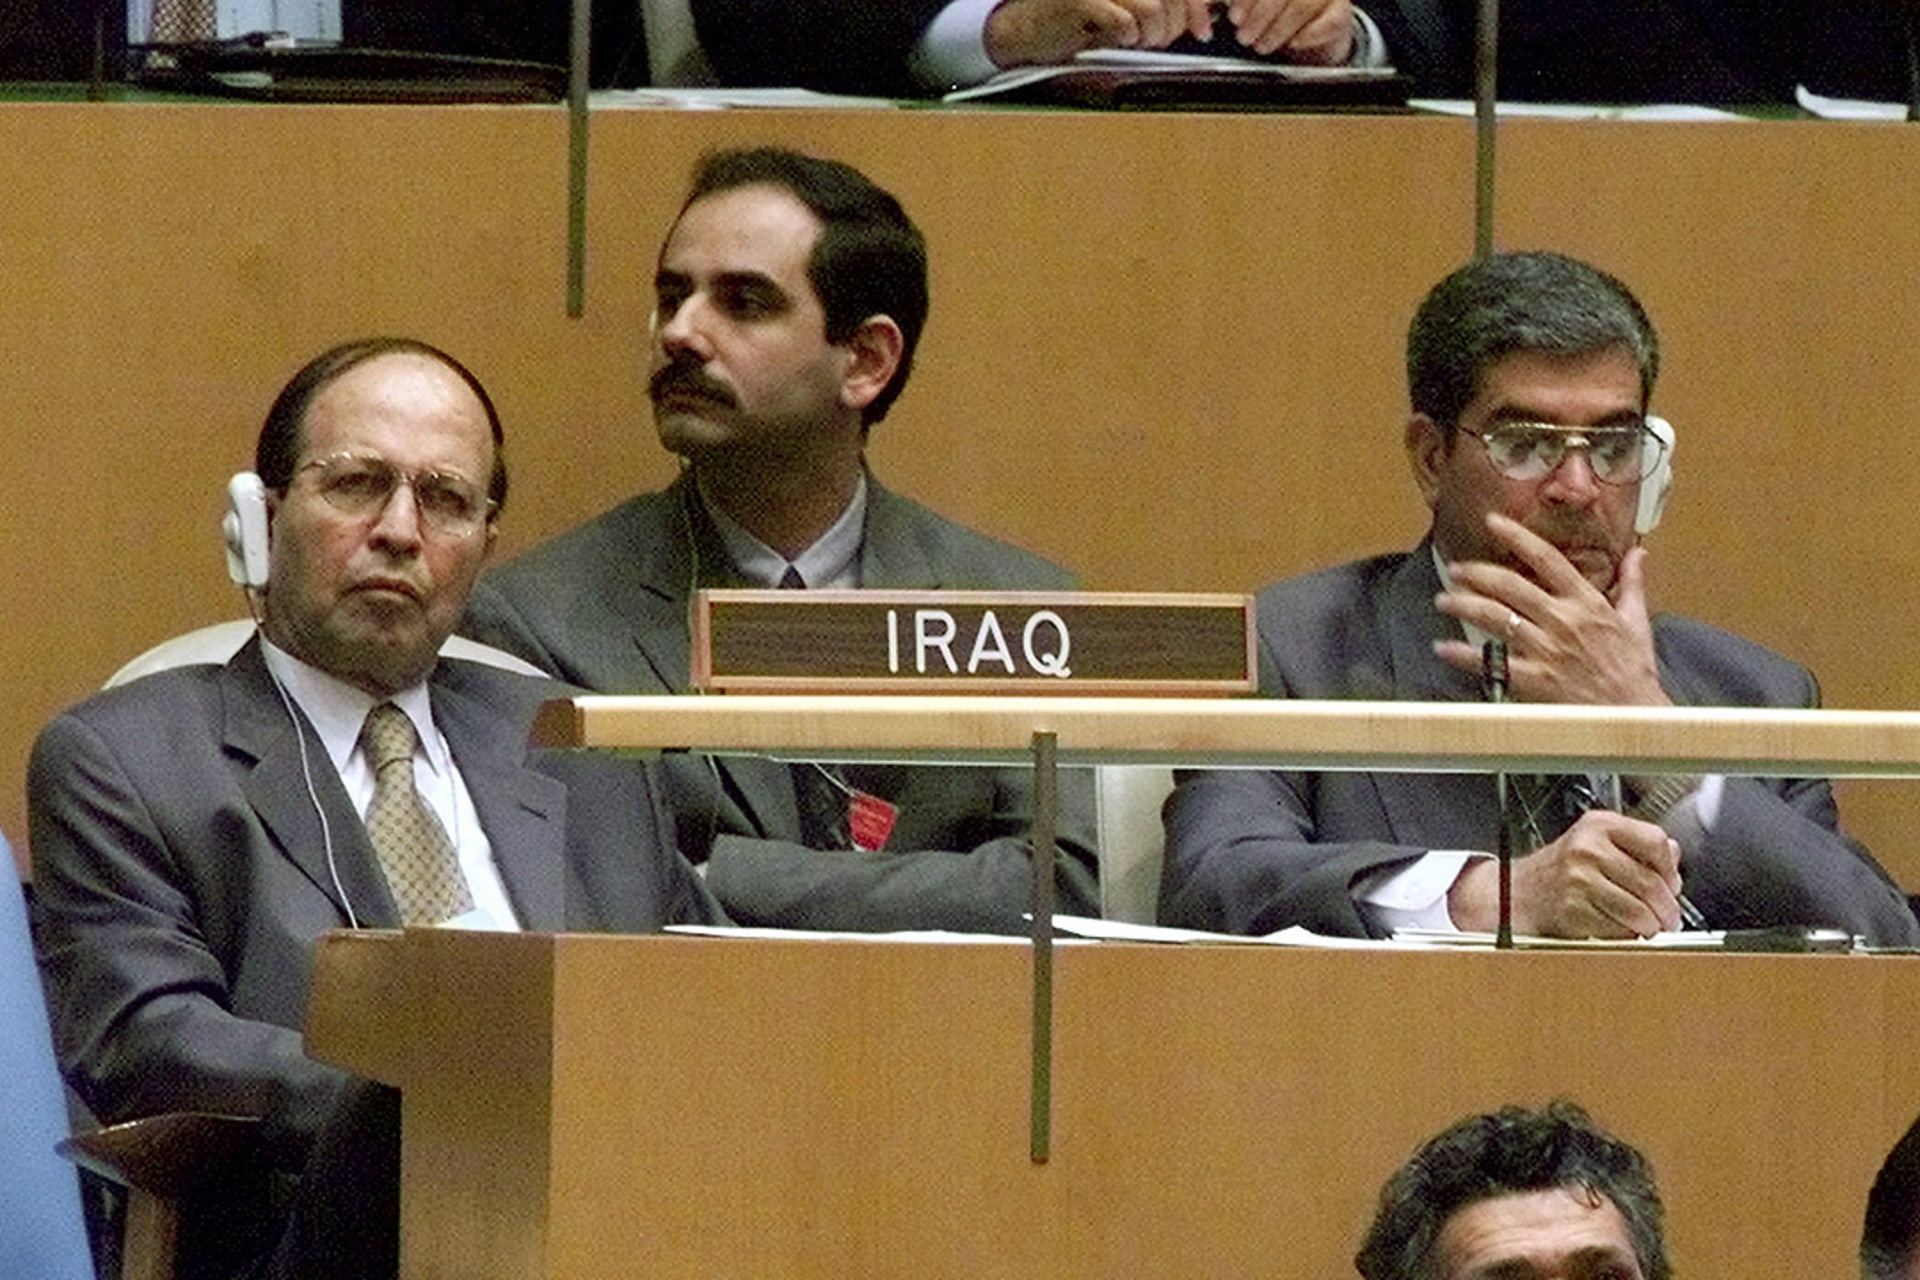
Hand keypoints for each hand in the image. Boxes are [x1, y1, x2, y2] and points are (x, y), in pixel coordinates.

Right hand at [985, 0, 1213, 67]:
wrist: (1023, 29)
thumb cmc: (1074, 21)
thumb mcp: (1123, 12)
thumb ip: (1158, 11)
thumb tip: (1198, 20)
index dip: (1197, 7)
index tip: (1203, 30)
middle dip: (1175, 26)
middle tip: (1160, 41)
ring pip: (1152, 6)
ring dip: (1154, 34)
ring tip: (1139, 43)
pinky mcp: (1077, 0)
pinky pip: (1120, 19)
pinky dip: (1127, 33)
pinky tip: (1121, 38)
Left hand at [1224, 0, 1352, 60]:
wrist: (1316, 24)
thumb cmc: (1279, 9)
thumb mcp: (1256, 5)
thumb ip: (1241, 7)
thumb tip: (1219, 14)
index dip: (1250, 0)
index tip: (1234, 17)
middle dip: (1260, 16)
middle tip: (1244, 36)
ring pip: (1303, 6)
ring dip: (1278, 30)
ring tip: (1261, 46)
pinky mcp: (1341, 8)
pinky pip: (1329, 21)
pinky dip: (1308, 34)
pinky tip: (1293, 43)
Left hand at [1433, 513, 1668, 705]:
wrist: (1632, 715)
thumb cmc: (1633, 669)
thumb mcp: (1636, 620)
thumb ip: (1632, 583)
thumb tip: (1639, 552)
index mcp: (1586, 602)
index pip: (1547, 558)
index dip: (1518, 536)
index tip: (1493, 522)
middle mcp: (1563, 620)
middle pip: (1511, 585)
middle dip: (1477, 573)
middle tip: (1456, 569)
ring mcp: (1547, 650)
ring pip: (1497, 618)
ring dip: (1465, 605)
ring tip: (1444, 600)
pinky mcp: (1535, 679)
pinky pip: (1492, 663)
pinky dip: (1464, 655)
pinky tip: (1443, 648)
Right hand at [1448, 810, 1683, 937]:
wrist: (1515, 893)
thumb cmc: (1558, 870)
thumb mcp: (1595, 841)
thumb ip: (1636, 844)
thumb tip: (1672, 857)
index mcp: (1599, 825)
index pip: (1655, 841)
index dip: (1670, 868)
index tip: (1673, 884)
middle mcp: (1588, 847)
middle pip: (1650, 881)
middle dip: (1667, 908)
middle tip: (1670, 918)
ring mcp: (1578, 878)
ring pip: (1637, 910)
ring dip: (1651, 926)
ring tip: (1651, 928)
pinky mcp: (1573, 908)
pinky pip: (1616, 928)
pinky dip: (1626, 935)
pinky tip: (1622, 930)